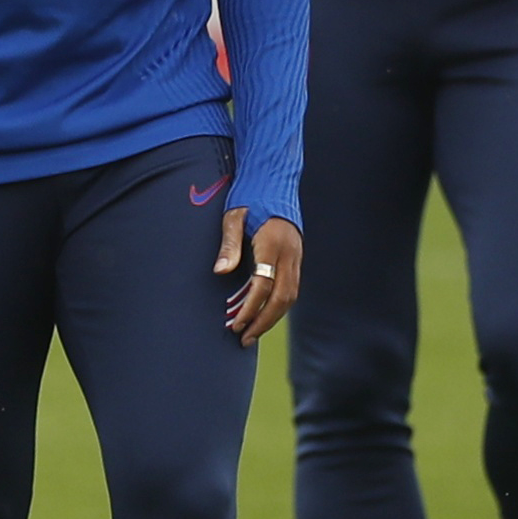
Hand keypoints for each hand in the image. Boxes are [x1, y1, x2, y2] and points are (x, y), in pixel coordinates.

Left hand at [216, 209, 301, 346]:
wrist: (275, 180)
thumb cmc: (249, 196)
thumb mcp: (233, 216)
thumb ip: (229, 245)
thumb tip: (221, 272)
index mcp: (272, 243)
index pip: (263, 285)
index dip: (250, 308)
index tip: (235, 324)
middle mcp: (289, 253)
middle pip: (281, 298)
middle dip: (263, 321)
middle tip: (244, 338)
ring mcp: (296, 256)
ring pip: (290, 296)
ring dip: (272, 317)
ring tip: (252, 332)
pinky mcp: (297, 257)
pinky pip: (291, 288)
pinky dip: (279, 305)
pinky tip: (264, 314)